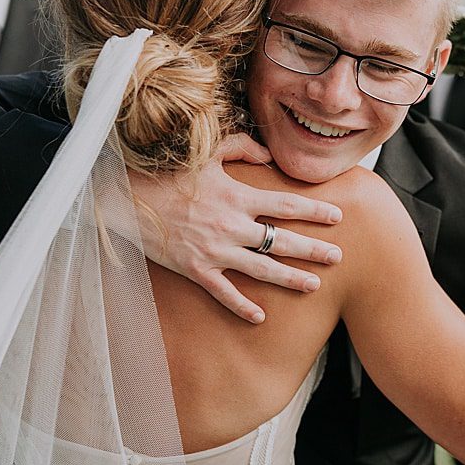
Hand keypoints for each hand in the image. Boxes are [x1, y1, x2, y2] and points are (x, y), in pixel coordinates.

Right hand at [130, 137, 342, 322]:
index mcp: (236, 197)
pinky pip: (223, 292)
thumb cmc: (165, 171)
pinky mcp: (195, 268)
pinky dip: (242, 306)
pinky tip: (261, 317)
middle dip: (314, 250)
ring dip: (291, 278)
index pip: (286, 205)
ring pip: (262, 268)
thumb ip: (240, 148)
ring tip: (315, 285)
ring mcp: (214, 250)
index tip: (338, 216)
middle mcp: (230, 225)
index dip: (314, 211)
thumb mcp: (204, 152)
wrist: (125, 196)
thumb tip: (269, 152)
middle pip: (282, 241)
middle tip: (339, 257)